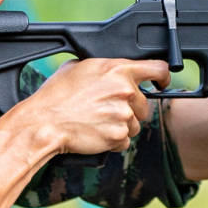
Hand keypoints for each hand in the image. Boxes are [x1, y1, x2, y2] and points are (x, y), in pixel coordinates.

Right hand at [13, 57, 171, 155]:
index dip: (163, 77)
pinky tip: (96, 133)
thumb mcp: (78, 67)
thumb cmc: (56, 95)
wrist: (45, 122)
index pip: (158, 69)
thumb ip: (103, 67)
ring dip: (121, 125)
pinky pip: (124, 140)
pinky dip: (113, 140)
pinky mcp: (118, 135)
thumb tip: (112, 69)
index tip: (161, 83)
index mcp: (118, 69)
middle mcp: (125, 91)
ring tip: (97, 121)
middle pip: (145, 103)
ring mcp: (124, 114)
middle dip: (130, 108)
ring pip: (135, 124)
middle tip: (107, 110)